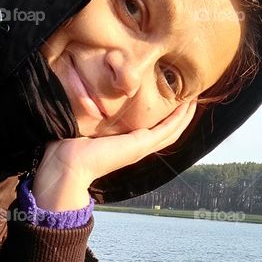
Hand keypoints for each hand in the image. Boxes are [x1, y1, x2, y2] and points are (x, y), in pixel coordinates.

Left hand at [32, 100, 197, 210]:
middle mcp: (136, 147)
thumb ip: (93, 116)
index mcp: (125, 144)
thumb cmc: (70, 147)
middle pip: (168, 131)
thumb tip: (86, 99)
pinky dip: (178, 118)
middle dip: (180, 114)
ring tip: (194, 98)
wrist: (68, 166)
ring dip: (184, 115)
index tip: (172, 97)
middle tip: (191, 95)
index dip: (165, 116)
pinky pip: (167, 130)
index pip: (152, 129)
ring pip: (172, 131)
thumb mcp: (86, 126)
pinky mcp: (140, 145)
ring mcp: (141, 147)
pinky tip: (187, 105)